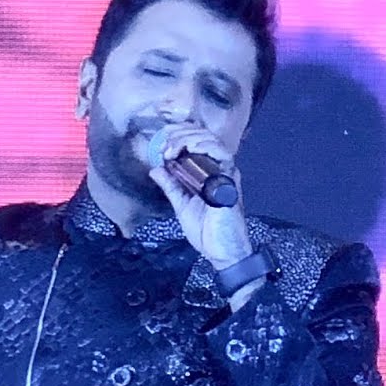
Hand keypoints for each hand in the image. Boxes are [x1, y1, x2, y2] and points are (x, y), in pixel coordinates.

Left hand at [146, 123, 253, 269]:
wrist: (221, 251)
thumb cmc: (206, 231)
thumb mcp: (181, 205)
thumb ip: (170, 186)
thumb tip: (155, 169)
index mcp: (207, 173)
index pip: (196, 142)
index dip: (178, 134)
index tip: (161, 141)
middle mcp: (218, 169)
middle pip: (202, 136)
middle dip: (180, 134)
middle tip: (164, 146)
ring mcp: (225, 173)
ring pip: (211, 140)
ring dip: (189, 138)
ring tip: (173, 148)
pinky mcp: (229, 181)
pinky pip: (223, 154)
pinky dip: (206, 146)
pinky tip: (192, 147)